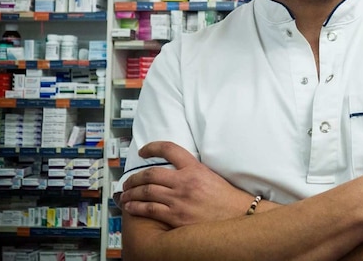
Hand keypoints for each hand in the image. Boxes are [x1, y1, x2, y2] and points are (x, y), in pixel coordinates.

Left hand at [119, 141, 252, 226]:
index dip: (152, 147)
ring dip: (131, 192)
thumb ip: (191, 169)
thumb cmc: (225, 197)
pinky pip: (149, 209)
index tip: (143, 151)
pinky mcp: (176, 216)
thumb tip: (173, 169)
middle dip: (134, 177)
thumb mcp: (209, 174)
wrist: (237, 215)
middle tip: (128, 181)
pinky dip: (136, 207)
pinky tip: (130, 207)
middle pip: (150, 174)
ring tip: (125, 194)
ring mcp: (179, 200)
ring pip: (146, 192)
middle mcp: (185, 182)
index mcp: (194, 168)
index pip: (169, 149)